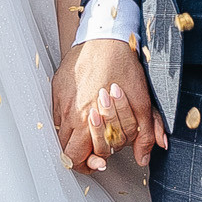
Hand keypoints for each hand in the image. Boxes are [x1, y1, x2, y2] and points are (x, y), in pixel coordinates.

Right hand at [55, 38, 164, 172]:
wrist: (105, 36)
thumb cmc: (123, 65)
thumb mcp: (142, 102)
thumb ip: (144, 133)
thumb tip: (144, 157)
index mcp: (88, 119)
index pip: (75, 158)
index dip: (87, 165)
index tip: (98, 163)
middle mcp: (70, 112)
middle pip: (65, 149)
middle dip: (81, 154)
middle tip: (95, 152)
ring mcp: (60, 100)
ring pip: (60, 133)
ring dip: (74, 137)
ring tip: (90, 132)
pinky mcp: (57, 88)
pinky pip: (57, 114)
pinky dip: (69, 120)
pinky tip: (83, 113)